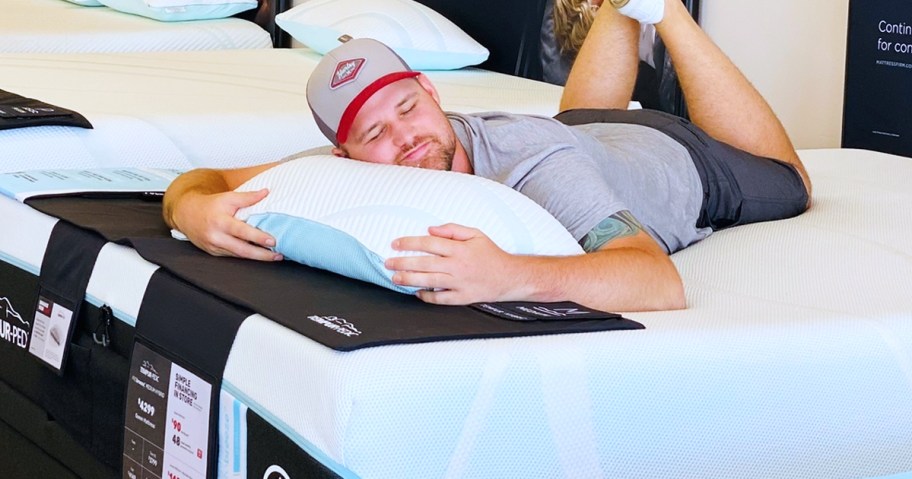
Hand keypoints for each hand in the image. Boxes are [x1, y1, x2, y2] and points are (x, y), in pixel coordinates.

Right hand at [173, 188, 281, 260]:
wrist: (186, 214)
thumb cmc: (209, 205)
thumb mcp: (227, 197)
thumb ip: (247, 197)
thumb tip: (266, 192)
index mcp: (221, 222)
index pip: (242, 231)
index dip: (257, 237)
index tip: (272, 241)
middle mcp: (217, 236)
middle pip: (242, 249)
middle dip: (261, 255)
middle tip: (278, 255)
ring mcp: (215, 247)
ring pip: (238, 255)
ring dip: (257, 257)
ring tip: (274, 257)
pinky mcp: (214, 253)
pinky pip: (233, 256)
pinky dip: (247, 257)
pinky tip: (259, 256)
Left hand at [385, 223, 521, 304]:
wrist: (509, 277)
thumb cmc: (491, 255)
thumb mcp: (475, 234)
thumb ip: (452, 230)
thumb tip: (431, 229)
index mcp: (460, 249)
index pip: (429, 244)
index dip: (409, 243)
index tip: (396, 244)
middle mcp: (457, 266)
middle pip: (424, 264)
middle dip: (403, 263)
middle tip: (388, 263)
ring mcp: (459, 284)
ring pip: (429, 282)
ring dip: (409, 280)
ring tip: (395, 278)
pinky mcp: (462, 298)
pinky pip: (440, 299)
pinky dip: (427, 297)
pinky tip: (417, 293)